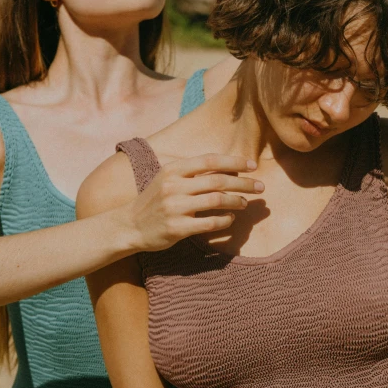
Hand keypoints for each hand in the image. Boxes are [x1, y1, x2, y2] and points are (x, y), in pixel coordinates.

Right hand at [124, 153, 263, 252]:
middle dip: (243, 183)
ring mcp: (175, 207)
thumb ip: (191, 173)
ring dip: (236, 201)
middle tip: (260, 187)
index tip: (252, 165)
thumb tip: (225, 169)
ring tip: (245, 203)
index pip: (210, 160)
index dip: (234, 162)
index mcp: (173, 170)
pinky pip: (209, 222)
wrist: (128, 226)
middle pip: (217, 180)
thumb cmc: (153, 201)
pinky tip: (230, 219)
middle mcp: (174, 186)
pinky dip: (224, 220)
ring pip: (216, 200)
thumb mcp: (167, 179)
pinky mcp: (177, 228)